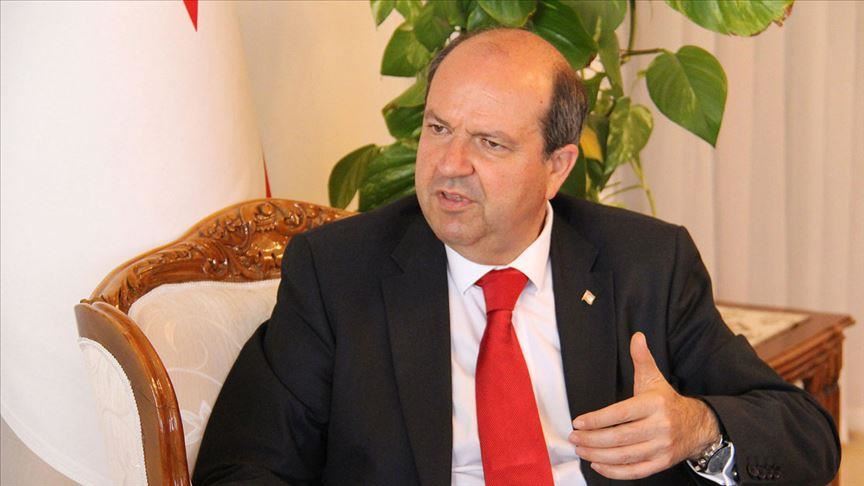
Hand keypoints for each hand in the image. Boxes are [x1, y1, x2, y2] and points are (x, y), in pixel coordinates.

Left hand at [568, 332, 719, 479]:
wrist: (697, 426)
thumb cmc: (666, 401)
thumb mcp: (654, 378)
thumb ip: (642, 359)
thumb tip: (637, 336)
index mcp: (654, 405)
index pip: (620, 414)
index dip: (597, 420)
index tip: (577, 422)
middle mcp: (660, 427)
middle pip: (620, 437)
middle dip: (592, 440)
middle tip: (573, 438)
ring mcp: (662, 447)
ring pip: (625, 456)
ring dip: (598, 456)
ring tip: (580, 450)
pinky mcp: (662, 463)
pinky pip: (635, 471)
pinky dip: (614, 472)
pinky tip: (597, 465)